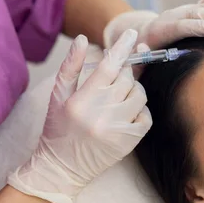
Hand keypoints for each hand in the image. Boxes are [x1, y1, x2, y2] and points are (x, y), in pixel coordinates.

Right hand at [8, 30, 151, 202]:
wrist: (62, 168)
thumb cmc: (58, 129)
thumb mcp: (57, 97)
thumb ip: (71, 67)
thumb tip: (84, 39)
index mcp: (81, 100)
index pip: (108, 67)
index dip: (122, 48)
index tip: (133, 34)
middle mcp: (101, 114)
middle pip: (127, 79)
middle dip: (125, 73)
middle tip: (117, 79)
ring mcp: (117, 129)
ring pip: (139, 95)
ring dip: (133, 91)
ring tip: (118, 99)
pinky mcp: (129, 141)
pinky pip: (146, 116)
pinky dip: (140, 111)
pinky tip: (126, 113)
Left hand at [103, 0, 203, 50]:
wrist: (136, 37)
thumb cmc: (138, 56)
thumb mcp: (135, 61)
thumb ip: (138, 59)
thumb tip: (141, 53)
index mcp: (159, 30)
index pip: (183, 26)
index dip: (200, 27)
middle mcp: (173, 16)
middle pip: (198, 14)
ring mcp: (182, 12)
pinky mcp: (189, 11)